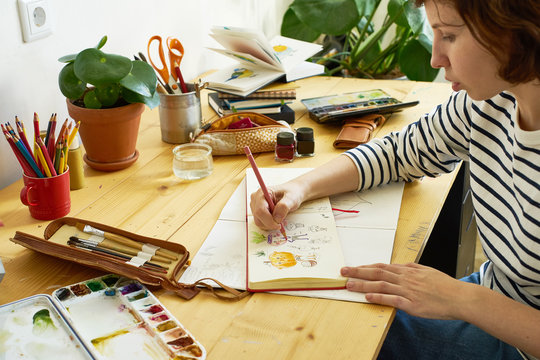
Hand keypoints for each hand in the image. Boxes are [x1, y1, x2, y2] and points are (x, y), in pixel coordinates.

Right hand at [249, 181, 304, 229]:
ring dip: (270, 225)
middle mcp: (256, 199)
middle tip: (281, 223)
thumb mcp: (292, 198)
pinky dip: (269, 224)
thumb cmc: (291, 193)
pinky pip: (260, 222)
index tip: (279, 225)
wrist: (292, 192)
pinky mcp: (257, 211)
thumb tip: (276, 218)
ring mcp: (255, 205)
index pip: (260, 210)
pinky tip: (276, 219)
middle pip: (258, 218)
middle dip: (270, 224)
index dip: (269, 220)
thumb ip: (284, 206)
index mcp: (262, 193)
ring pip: (258, 222)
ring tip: (280, 219)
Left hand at [341, 263, 469, 319]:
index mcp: (408, 271)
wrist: (460, 297)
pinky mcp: (412, 304)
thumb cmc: (445, 286)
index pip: (382, 267)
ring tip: (349, 285)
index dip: (366, 267)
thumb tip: (400, 265)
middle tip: (343, 271)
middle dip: (358, 272)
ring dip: (363, 285)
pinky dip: (379, 298)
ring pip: (381, 285)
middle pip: (377, 273)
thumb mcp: (427, 271)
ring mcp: (408, 291)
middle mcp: (405, 279)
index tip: (353, 267)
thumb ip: (412, 269)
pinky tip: (368, 298)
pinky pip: (392, 300)